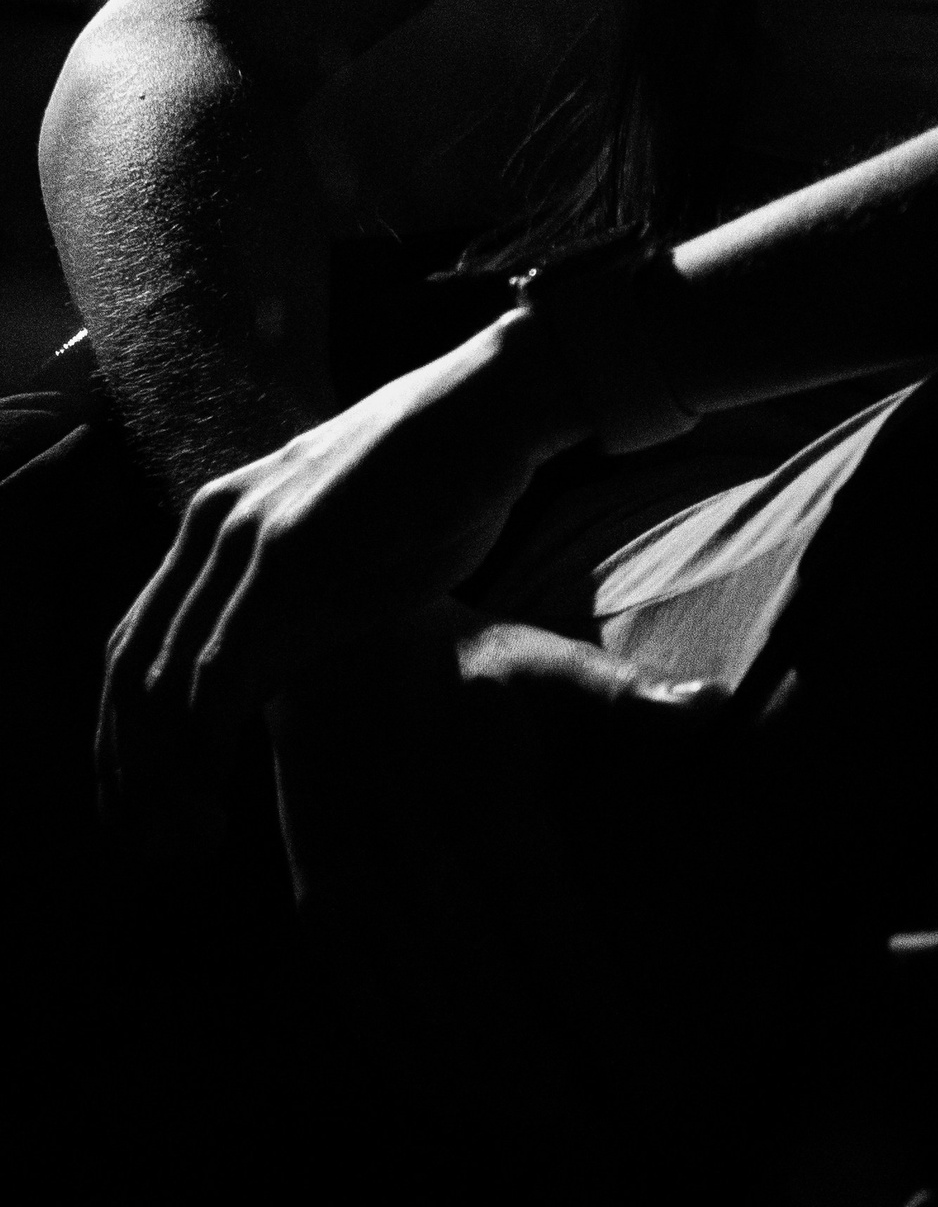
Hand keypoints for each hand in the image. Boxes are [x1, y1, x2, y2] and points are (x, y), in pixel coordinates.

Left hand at [97, 307, 586, 835]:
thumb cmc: (440, 482)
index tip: (148, 808)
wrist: (489, 408)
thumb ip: (295, 604)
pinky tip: (222, 790)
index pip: (136, 642)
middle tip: (157, 847)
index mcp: (216, 517)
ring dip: (164, 772)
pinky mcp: (286, 554)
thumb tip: (272, 678)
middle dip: (131, 769)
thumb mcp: (345, 548)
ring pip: (162, 681)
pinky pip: (218, 672)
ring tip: (190, 838)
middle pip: (129, 668)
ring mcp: (244, 535)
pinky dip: (207, 743)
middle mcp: (212, 523)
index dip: (128, 736)